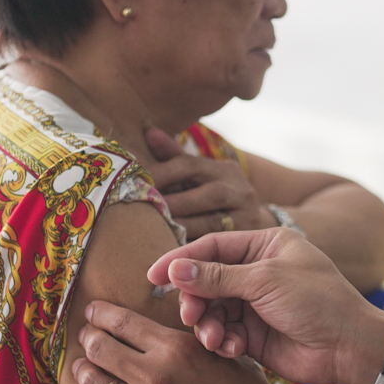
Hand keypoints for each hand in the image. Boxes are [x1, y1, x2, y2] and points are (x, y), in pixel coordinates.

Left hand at [72, 301, 298, 383]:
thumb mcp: (225, 357)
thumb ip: (193, 340)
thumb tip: (168, 330)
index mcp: (176, 348)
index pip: (123, 322)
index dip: (101, 313)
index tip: (93, 311)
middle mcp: (154, 376)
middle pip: (100, 348)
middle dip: (89, 337)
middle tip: (86, 336)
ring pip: (93, 383)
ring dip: (83, 371)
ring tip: (83, 367)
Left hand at [144, 127, 274, 239]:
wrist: (251, 224)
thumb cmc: (213, 197)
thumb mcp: (198, 177)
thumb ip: (173, 156)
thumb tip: (148, 130)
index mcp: (225, 170)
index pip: (190, 165)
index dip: (161, 173)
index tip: (131, 182)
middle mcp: (241, 190)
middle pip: (207, 194)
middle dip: (172, 203)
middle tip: (140, 210)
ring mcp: (248, 216)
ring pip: (212, 222)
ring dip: (180, 228)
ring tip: (150, 232)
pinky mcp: (245, 240)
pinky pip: (214, 245)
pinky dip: (191, 248)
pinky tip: (170, 252)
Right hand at [147, 228, 383, 383]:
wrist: (349, 348)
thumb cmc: (318, 301)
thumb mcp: (266, 280)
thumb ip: (218, 276)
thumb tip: (175, 269)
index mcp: (265, 245)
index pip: (212, 247)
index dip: (180, 260)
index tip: (152, 276)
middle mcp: (258, 271)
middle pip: (206, 280)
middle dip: (195, 299)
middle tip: (190, 316)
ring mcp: (255, 304)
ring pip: (212, 310)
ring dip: (207, 325)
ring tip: (215, 338)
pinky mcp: (254, 334)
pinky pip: (224, 334)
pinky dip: (222, 342)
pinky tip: (231, 349)